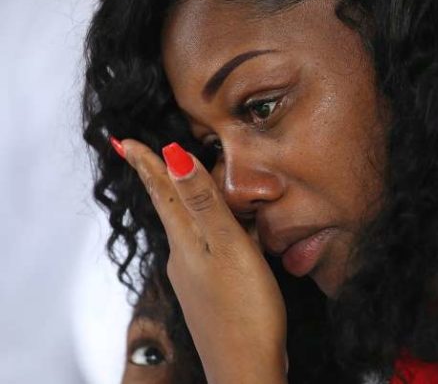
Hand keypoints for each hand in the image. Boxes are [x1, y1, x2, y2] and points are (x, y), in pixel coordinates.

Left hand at [119, 138, 287, 383]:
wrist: (245, 369)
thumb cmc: (244, 310)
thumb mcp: (228, 248)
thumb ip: (204, 203)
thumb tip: (174, 157)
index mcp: (186, 242)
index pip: (161, 192)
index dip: (146, 164)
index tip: (124, 142)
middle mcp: (183, 258)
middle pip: (172, 209)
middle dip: (164, 180)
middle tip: (152, 157)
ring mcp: (194, 278)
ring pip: (189, 230)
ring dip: (187, 204)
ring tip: (191, 187)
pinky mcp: (210, 293)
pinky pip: (205, 250)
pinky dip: (210, 232)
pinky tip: (226, 237)